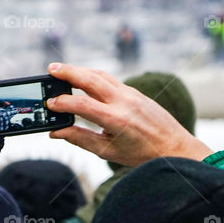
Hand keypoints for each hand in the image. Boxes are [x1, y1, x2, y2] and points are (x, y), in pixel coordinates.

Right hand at [46, 63, 211, 165]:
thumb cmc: (141, 153)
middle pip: (91, 79)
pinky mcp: (134, 91)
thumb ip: (79, 139)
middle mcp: (124, 102)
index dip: (63, 103)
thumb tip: (56, 132)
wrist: (174, 146)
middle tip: (50, 69)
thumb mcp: (107, 151)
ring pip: (101, 75)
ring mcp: (131, 93)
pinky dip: (93, 76)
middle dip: (68, 72)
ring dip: (79, 70)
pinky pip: (110, 79)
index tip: (49, 104)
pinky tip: (81, 78)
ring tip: (61, 70)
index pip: (83, 105)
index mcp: (116, 120)